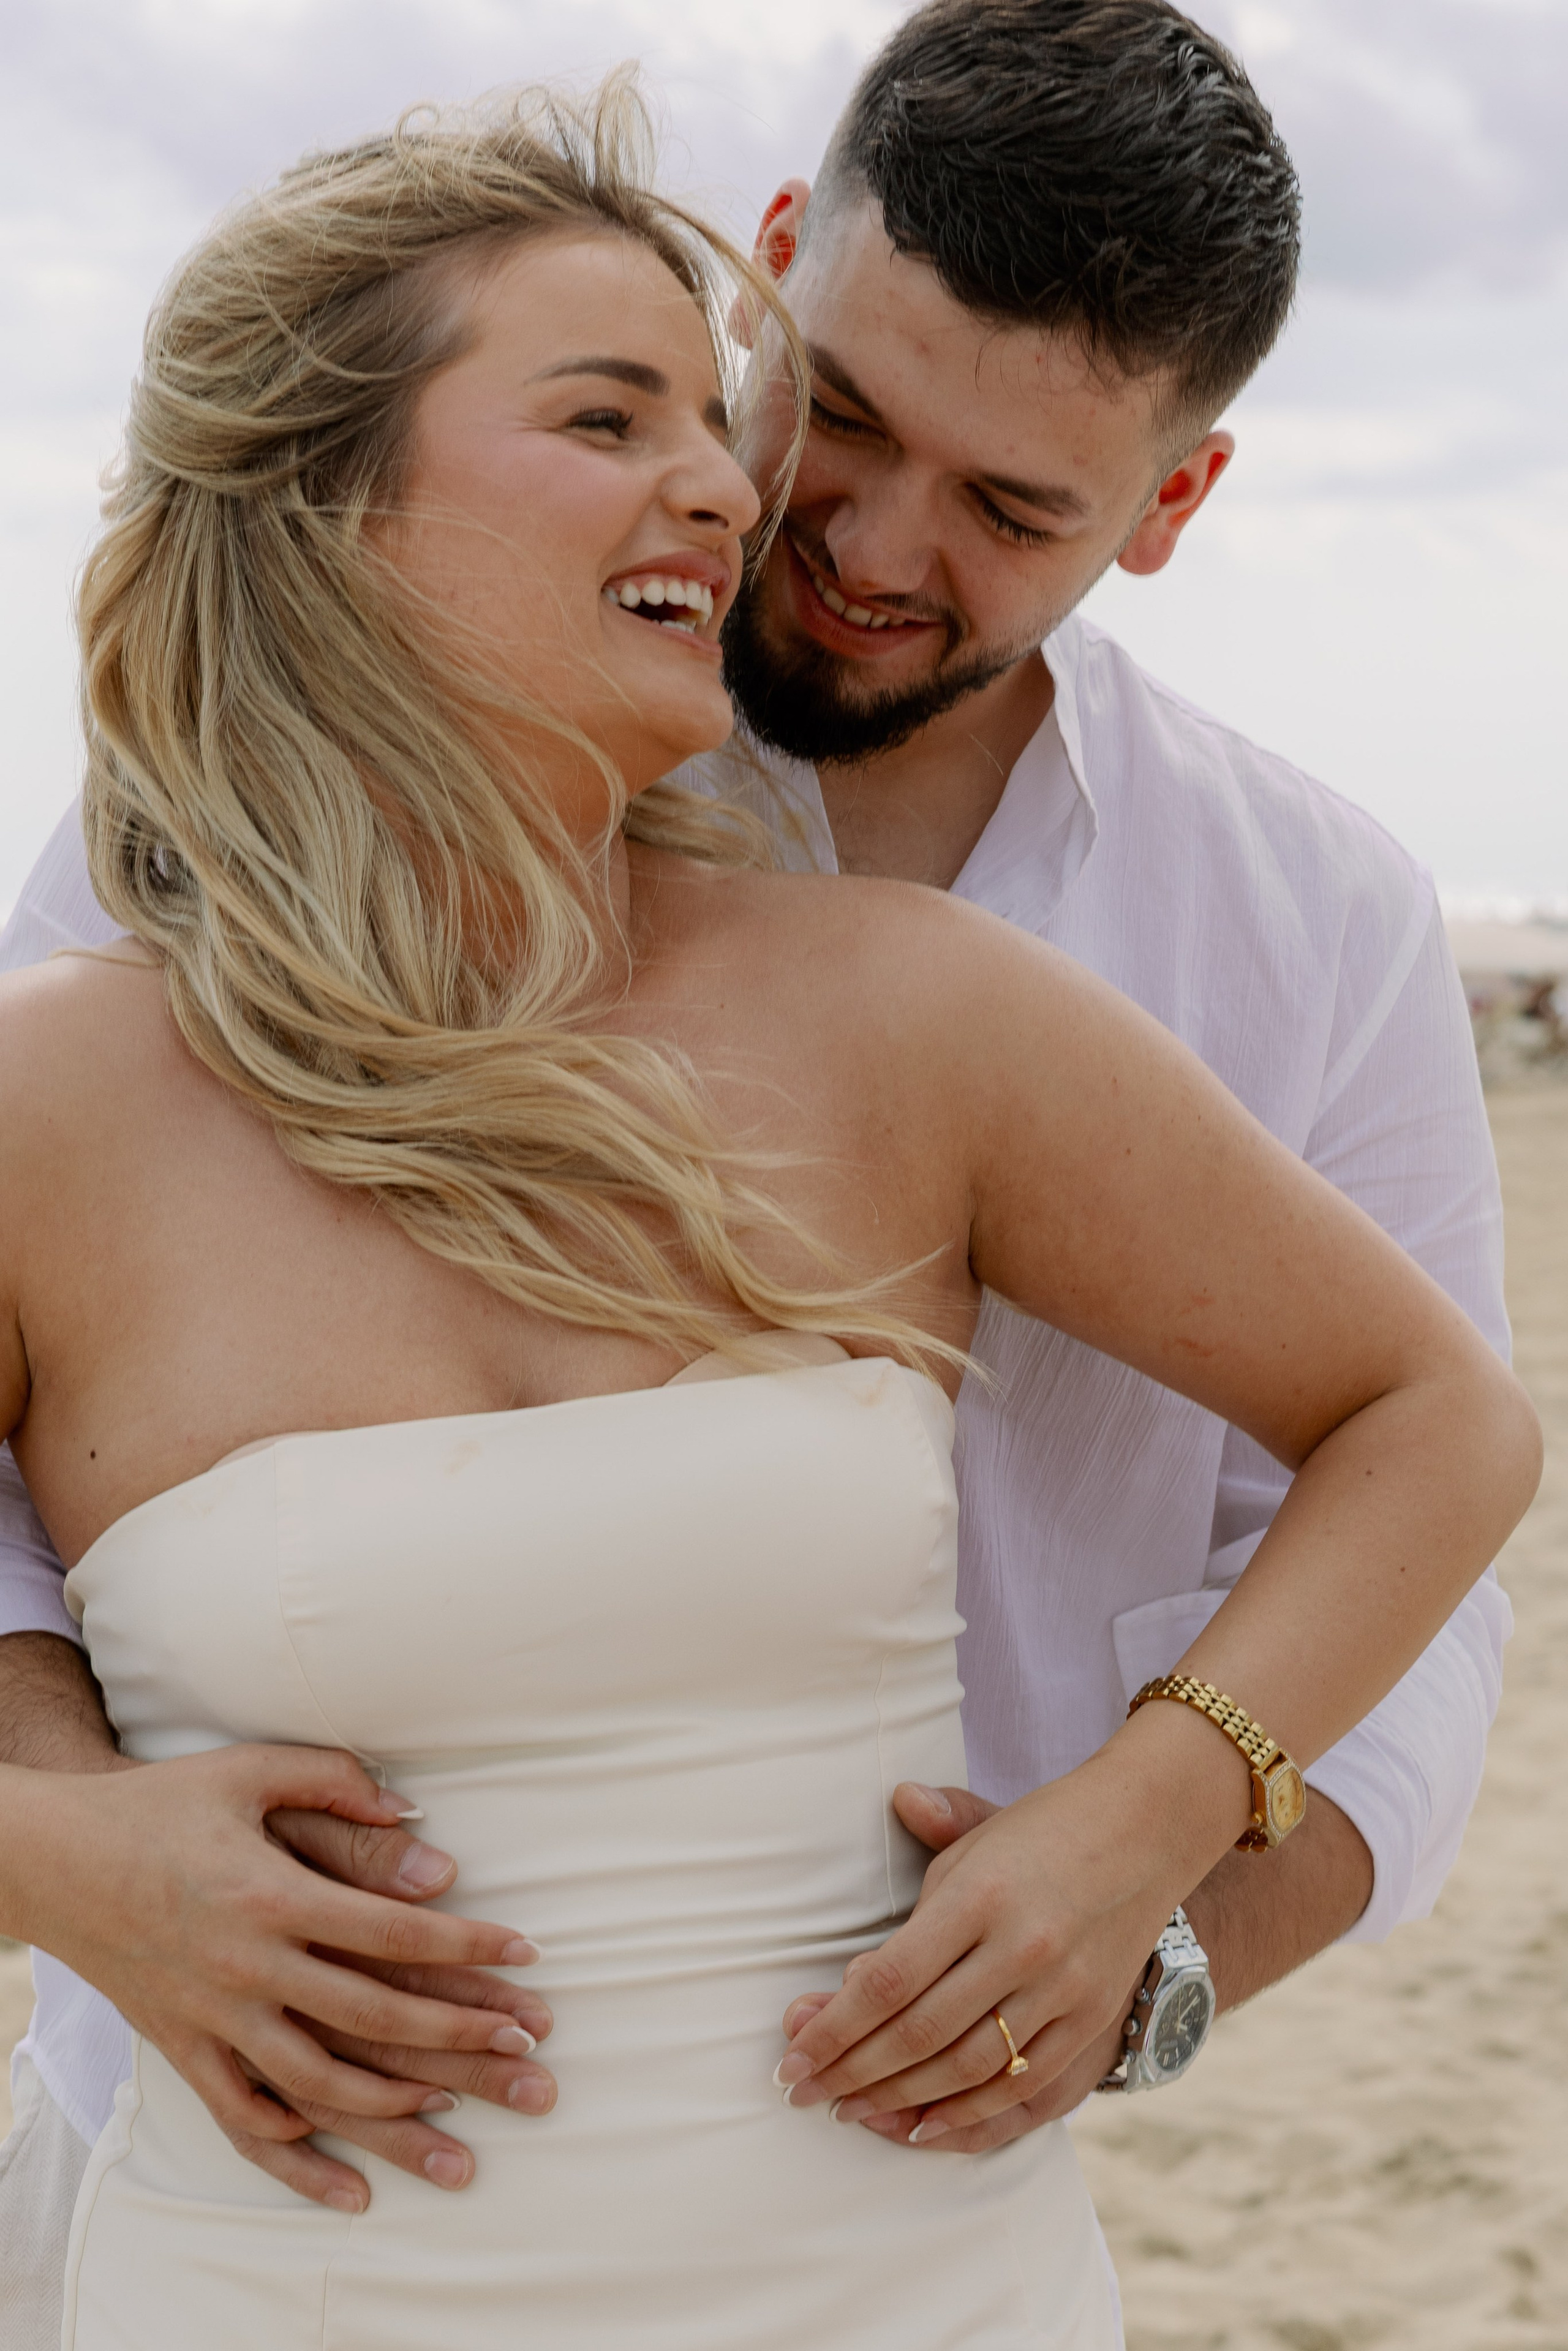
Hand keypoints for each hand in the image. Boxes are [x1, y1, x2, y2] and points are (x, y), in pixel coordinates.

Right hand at [3, 1744, 551, 2211]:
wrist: (59, 1858)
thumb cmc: (166, 1803)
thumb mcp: (251, 1771)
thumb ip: (338, 1786)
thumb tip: (423, 1824)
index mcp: (273, 1895)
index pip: (393, 1932)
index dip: (467, 1946)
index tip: (526, 1955)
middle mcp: (248, 1967)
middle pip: (372, 2018)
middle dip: (460, 2037)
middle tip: (528, 2050)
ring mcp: (213, 2017)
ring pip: (317, 2085)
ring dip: (394, 2111)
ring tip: (461, 2123)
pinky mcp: (183, 2049)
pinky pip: (244, 2118)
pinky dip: (295, 2158)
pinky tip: (349, 2180)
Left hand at [780, 1782, 1134, 2149]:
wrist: (1147, 1832)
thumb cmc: (1043, 1831)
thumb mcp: (978, 1832)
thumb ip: (925, 1859)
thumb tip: (880, 1859)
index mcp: (979, 1895)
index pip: (889, 1979)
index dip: (835, 2027)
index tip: (793, 2056)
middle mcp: (1020, 1947)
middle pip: (919, 2033)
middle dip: (852, 2072)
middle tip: (803, 2093)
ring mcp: (1061, 1989)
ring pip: (966, 2069)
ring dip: (898, 2100)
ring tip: (849, 2110)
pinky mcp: (1089, 2017)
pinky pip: (1021, 2085)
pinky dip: (968, 2114)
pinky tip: (921, 2127)